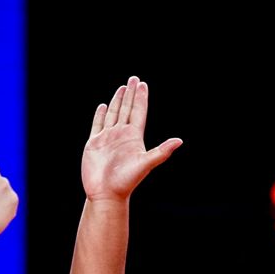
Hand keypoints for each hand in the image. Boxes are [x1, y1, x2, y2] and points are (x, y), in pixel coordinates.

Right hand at [82, 76, 181, 201]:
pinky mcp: (94, 143)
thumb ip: (161, 152)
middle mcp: (122, 135)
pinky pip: (97, 124)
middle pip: (127, 109)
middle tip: (134, 79)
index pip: (139, 112)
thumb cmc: (126, 182)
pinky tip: (103, 106)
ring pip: (114, 114)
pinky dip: (100, 115)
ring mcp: (108, 138)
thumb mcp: (145, 164)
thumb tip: (179, 141)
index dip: (141, 98)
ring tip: (122, 88)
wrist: (106, 194)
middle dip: (131, 94)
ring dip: (118, 101)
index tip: (143, 84)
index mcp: (134, 137)